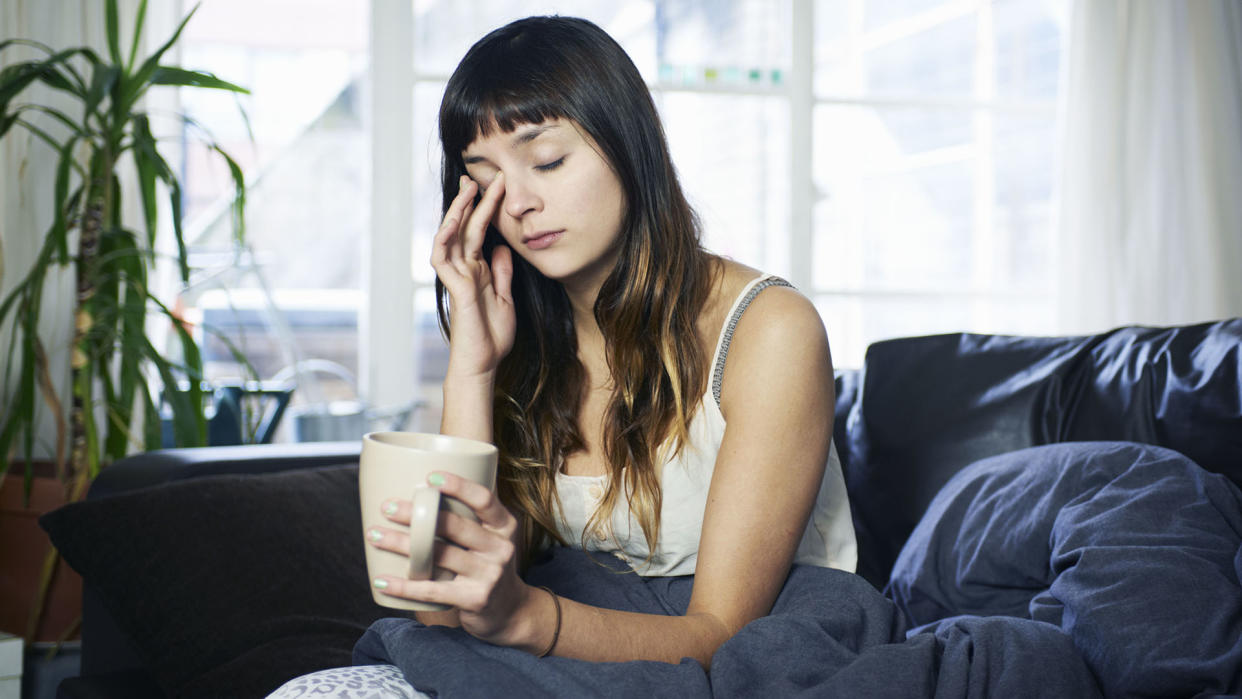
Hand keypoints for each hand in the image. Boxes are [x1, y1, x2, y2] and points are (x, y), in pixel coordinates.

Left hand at [366, 472, 535, 647]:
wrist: (510, 611)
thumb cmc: (488, 565)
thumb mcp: (493, 537)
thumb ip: (471, 516)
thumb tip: (429, 486)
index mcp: (504, 525)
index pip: (484, 499)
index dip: (458, 486)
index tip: (430, 477)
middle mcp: (501, 548)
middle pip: (454, 526)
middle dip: (416, 514)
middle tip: (387, 507)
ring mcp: (489, 574)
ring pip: (437, 555)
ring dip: (401, 544)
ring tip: (374, 535)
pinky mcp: (475, 599)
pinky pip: (432, 590)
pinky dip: (403, 586)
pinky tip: (382, 580)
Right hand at [431, 173, 515, 377]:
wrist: (483, 364)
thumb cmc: (492, 336)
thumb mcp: (505, 298)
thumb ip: (502, 273)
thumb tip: (502, 247)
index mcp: (477, 270)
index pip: (479, 232)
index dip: (485, 209)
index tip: (495, 186)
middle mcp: (465, 270)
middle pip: (464, 228)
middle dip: (471, 201)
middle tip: (478, 175)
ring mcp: (457, 278)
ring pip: (451, 237)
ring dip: (458, 212)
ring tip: (468, 188)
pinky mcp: (455, 289)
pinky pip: (443, 259)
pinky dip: (445, 239)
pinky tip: (452, 222)